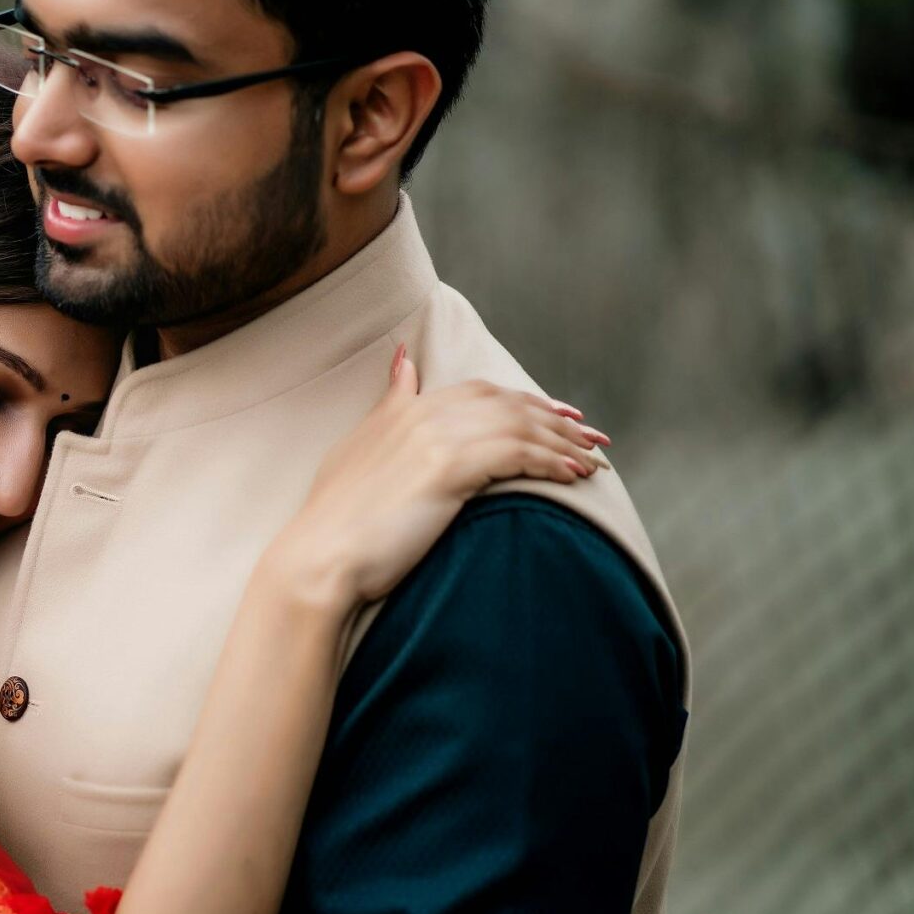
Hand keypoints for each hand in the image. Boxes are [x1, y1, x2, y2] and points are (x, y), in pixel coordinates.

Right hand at [262, 345, 608, 613]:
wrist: (319, 555)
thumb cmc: (336, 518)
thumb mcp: (359, 447)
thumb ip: (390, 403)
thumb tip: (404, 358)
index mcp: (404, 410)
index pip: (481, 392)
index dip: (526, 401)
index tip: (560, 416)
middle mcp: (423, 414)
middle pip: (509, 404)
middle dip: (556, 418)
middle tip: (593, 437)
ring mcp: (436, 438)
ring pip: (521, 426)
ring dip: (564, 441)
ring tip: (594, 460)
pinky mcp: (449, 467)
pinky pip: (519, 454)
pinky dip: (553, 461)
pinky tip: (574, 476)